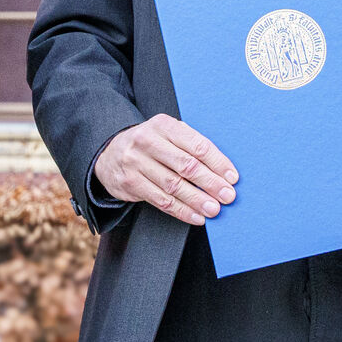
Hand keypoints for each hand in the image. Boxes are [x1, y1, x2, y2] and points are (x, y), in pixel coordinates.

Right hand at [93, 114, 237, 226]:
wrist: (109, 153)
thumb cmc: (150, 144)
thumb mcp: (167, 134)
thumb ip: (190, 145)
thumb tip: (223, 170)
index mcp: (163, 125)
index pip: (196, 145)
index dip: (218, 162)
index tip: (232, 177)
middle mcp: (147, 141)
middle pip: (186, 165)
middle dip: (210, 183)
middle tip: (228, 196)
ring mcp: (136, 162)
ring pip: (174, 186)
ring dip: (197, 200)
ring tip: (214, 209)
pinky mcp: (130, 183)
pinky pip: (161, 200)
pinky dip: (181, 211)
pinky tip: (196, 216)